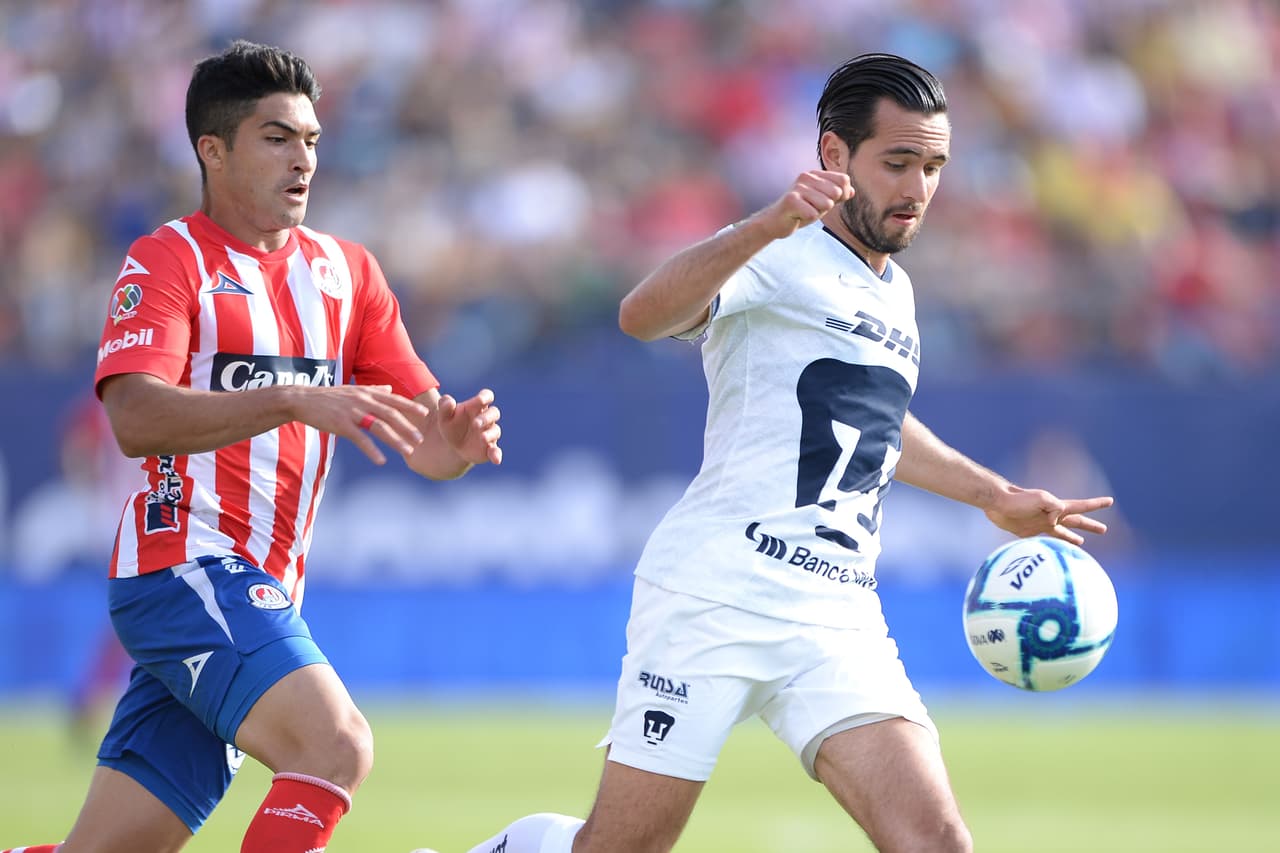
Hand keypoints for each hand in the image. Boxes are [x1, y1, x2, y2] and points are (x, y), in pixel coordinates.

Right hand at [295, 384, 427, 464]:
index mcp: (367, 393)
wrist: (302, 400)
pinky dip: (372, 450)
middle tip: (420, 439)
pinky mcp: (341, 424)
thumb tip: (390, 389)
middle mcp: (363, 401)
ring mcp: (352, 412)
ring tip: (408, 451)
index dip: (410, 406)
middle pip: (390, 414)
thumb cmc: (329, 397)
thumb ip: (373, 390)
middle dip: (407, 427)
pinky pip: (360, 439)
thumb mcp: (353, 390)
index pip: (393, 399)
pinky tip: (381, 460)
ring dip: (396, 440)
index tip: (425, 413)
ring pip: (379, 427)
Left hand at [437, 388, 502, 464]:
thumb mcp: (444, 417)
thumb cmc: (451, 426)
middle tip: (475, 424)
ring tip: (481, 438)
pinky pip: (496, 451)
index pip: (486, 396)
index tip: (481, 400)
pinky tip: (496, 460)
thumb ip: (444, 407)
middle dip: (486, 418)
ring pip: (496, 431)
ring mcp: (489, 434)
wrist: (453, 447)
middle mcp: (486, 419)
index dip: (486, 397)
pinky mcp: (490, 449)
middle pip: (494, 413)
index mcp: (476, 407)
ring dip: (490, 434)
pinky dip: (497, 454)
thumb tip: (450, 401)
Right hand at [755, 170, 853, 238]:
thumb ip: (838, 195)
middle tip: (812, 208)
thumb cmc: (801, 211)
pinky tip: (797, 216)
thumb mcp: (823, 202)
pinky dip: (807, 219)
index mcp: (815, 174)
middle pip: (836, 192)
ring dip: (817, 213)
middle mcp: (806, 176)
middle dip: (827, 206)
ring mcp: (798, 187)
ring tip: (804, 211)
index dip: (842, 195)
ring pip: (826, 204)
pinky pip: (813, 214)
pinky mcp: (791, 200)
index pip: (843, 180)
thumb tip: (852, 191)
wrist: (776, 222)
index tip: (827, 201)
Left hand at [983, 485, 1113, 545]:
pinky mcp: (1028, 531)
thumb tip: (1057, 521)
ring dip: (1072, 536)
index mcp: (1057, 507)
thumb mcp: (1040, 499)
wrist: (996, 503)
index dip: (1096, 504)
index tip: (1110, 500)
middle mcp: (1051, 516)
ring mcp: (1040, 524)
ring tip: (1081, 542)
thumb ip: (1053, 508)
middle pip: (1075, 521)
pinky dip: (1051, 544)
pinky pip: (1044, 539)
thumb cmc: (1018, 499)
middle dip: (1090, 525)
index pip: (1081, 506)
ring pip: (1061, 532)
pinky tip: (1054, 548)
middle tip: (1104, 529)